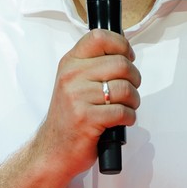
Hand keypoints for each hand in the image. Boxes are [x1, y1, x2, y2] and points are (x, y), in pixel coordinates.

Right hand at [32, 29, 140, 178]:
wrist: (52, 150)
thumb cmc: (69, 117)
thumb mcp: (74, 82)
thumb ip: (94, 64)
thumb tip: (124, 48)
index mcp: (70, 63)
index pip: (99, 37)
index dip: (121, 44)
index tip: (128, 56)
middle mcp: (71, 77)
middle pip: (120, 64)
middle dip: (134, 78)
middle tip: (130, 89)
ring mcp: (78, 97)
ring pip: (125, 88)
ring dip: (133, 100)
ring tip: (126, 107)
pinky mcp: (87, 119)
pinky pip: (123, 111)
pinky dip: (129, 117)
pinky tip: (121, 120)